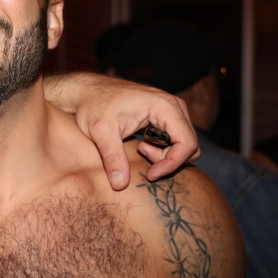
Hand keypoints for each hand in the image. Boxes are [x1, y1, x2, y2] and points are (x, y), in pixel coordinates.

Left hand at [44, 73, 199, 189]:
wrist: (87, 91)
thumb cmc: (93, 106)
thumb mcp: (100, 132)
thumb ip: (112, 158)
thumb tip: (120, 186)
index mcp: (165, 106)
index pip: (187, 142)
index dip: (172, 164)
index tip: (150, 175)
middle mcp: (174, 106)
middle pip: (190, 145)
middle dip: (168, 160)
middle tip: (141, 158)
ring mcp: (172, 111)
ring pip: (184, 144)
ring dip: (164, 155)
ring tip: (138, 149)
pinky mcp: (165, 117)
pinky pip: (176, 140)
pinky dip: (161, 150)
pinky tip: (140, 145)